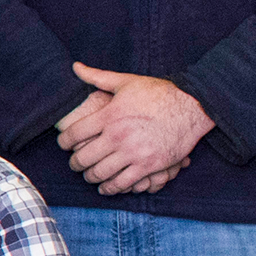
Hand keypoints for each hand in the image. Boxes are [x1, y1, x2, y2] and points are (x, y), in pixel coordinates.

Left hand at [60, 64, 210, 195]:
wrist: (192, 107)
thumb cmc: (158, 93)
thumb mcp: (126, 81)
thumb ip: (97, 77)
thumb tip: (75, 66)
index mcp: (109, 116)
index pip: (73, 134)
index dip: (64, 142)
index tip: (64, 145)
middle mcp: (118, 136)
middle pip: (83, 158)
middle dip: (75, 164)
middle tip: (75, 164)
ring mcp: (133, 153)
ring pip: (100, 173)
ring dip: (91, 177)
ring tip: (90, 176)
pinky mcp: (149, 166)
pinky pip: (123, 183)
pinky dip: (111, 188)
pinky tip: (106, 187)